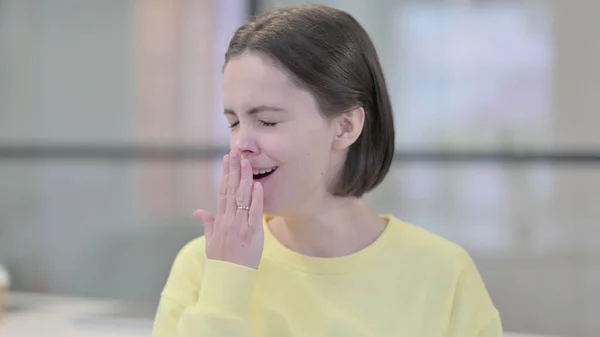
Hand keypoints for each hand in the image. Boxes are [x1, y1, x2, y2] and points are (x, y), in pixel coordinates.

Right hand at [193, 151, 263, 268]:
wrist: (230, 277)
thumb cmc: (222, 260)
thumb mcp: (210, 241)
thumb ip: (207, 223)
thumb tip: (198, 211)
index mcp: (220, 220)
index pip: (222, 191)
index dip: (225, 174)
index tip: (226, 159)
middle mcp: (229, 220)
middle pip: (231, 190)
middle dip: (233, 170)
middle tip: (235, 152)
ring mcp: (240, 226)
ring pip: (242, 198)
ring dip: (244, 179)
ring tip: (246, 162)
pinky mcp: (253, 233)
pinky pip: (255, 213)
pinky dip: (256, 199)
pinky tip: (257, 185)